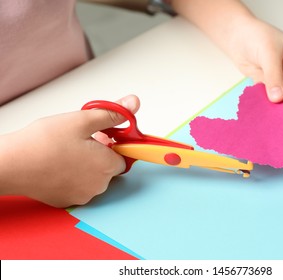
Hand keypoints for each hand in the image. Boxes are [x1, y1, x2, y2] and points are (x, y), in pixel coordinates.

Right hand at [0, 95, 139, 207]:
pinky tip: (57, 163)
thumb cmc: (44, 143)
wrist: (11, 165)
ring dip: (86, 164)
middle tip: (80, 139)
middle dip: (99, 152)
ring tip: (66, 150)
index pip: (124, 155)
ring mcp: (82, 196)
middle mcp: (99, 186)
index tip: (101, 134)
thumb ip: (112, 113)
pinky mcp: (65, 201)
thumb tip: (134, 104)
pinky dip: (72, 175)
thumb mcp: (82, 120)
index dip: (113, 143)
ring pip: (93, 177)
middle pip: (108, 166)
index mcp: (107, 166)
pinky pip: (77, 185)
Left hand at [229, 19, 282, 108]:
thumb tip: (278, 98)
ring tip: (269, 104)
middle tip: (279, 106)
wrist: (238, 37)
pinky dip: (271, 103)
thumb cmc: (256, 37)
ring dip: (282, 103)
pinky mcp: (274, 86)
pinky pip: (276, 99)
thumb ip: (273, 77)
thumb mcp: (268, 54)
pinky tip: (262, 102)